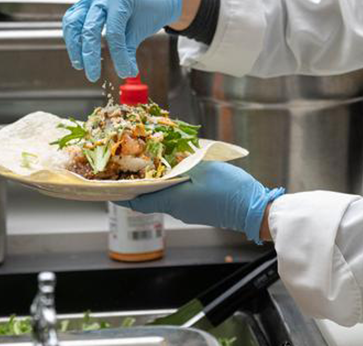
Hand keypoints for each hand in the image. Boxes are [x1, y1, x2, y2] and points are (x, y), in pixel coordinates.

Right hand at [62, 0, 181, 81]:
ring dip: (74, 46)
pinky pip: (72, 20)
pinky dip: (73, 37)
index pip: (114, 32)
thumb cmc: (150, 10)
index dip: (118, 55)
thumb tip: (125, 74)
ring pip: (72, 23)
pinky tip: (79, 53)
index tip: (124, 73)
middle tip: (93, 76)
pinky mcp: (84, 2)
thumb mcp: (141, 29)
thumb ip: (129, 49)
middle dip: (89, 54)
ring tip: (80, 65)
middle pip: (89, 28)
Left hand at [116, 162, 284, 242]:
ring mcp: (188, 211)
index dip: (121, 193)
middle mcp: (176, 208)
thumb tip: (170, 152)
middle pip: (149, 196)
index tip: (109, 185)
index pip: (137, 201)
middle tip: (132, 164)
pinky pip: (179, 196)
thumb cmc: (228, 190)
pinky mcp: (199, 209)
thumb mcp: (204, 167)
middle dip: (139, 181)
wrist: (253, 209)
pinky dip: (173, 183)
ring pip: (164, 195)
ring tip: (156, 161)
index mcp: (171, 200)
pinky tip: (179, 169)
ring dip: (158, 181)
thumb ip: (183, 159)